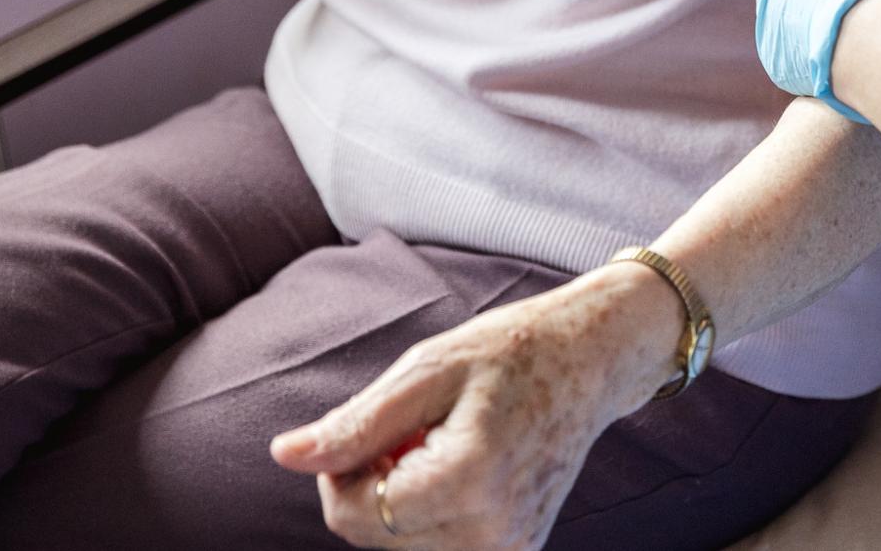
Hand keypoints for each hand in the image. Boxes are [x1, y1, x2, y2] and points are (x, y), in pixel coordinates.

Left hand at [270, 267, 681, 550]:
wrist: (595, 359)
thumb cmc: (510, 350)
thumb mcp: (427, 369)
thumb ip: (356, 423)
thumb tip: (285, 456)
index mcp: (468, 481)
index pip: (354, 515)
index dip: (340, 470)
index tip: (373, 424)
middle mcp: (492, 532)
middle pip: (374, 535)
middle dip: (371, 482)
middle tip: (415, 425)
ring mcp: (509, 548)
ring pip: (402, 544)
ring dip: (401, 497)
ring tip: (444, 441)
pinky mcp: (518, 550)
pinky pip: (439, 544)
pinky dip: (433, 508)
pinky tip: (463, 464)